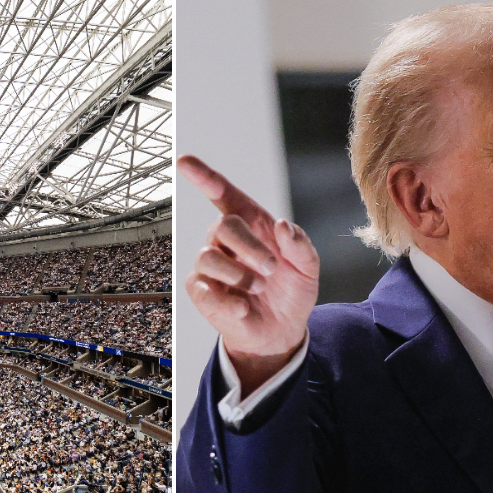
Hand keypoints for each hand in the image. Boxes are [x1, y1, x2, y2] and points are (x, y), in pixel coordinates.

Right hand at [179, 155, 319, 395]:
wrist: (283, 330)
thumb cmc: (292, 291)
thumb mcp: (308, 268)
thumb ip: (301, 245)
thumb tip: (284, 226)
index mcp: (251, 224)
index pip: (224, 195)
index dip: (204, 177)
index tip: (184, 162)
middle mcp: (225, 240)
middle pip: (222, 225)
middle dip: (249, 247)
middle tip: (271, 269)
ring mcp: (210, 265)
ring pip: (209, 257)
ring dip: (240, 275)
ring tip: (258, 289)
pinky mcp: (201, 292)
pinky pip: (203, 289)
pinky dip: (227, 300)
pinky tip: (242, 308)